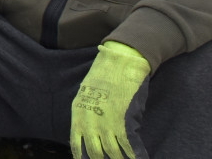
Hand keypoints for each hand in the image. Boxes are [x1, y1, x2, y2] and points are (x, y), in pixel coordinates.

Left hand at [70, 41, 150, 158]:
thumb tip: (94, 133)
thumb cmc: (106, 77)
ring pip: (112, 152)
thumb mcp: (87, 94)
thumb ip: (88, 114)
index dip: (81, 157)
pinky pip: (128, 146)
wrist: (120, 62)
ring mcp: (107, 122)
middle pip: (95, 152)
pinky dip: (135, 156)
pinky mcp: (124, 120)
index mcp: (78, 114)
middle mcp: (90, 121)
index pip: (76, 145)